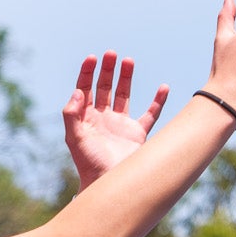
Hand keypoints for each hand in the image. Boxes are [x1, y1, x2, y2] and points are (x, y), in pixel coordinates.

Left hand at [62, 52, 169, 184]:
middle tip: (111, 53)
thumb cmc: (89, 163)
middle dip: (107, 70)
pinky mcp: (137, 133)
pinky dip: (158, 101)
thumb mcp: (75, 138)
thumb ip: (72, 114)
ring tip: (129, 60)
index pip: (85, 89)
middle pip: (105, 87)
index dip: (87, 73)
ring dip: (126, 78)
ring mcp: (121, 125)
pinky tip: (163, 87)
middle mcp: (103, 118)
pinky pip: (150, 113)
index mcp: (86, 117)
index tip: (92, 58)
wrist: (109, 184)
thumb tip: (78, 91)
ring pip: (125, 95)